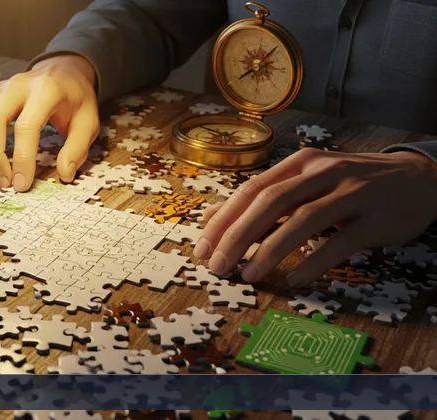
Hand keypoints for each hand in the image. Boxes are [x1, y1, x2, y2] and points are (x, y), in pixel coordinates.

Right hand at [0, 54, 99, 191]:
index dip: (21, 159)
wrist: (62, 72)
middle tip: (4, 184)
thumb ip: (77, 148)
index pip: (26, 126)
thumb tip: (64, 174)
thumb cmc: (75, 99)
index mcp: (45, 91)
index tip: (22, 184)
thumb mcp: (89, 122)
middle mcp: (16, 86)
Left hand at [193, 148, 436, 286]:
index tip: (202, 247)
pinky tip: (295, 280)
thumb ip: (263, 196)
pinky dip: (315, 262)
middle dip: (238, 236)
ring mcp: (351, 193)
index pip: (252, 190)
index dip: (224, 219)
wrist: (418, 178)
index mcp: (300, 164)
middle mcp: (323, 173)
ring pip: (302, 220)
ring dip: (270, 250)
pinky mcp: (376, 218)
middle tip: (218, 265)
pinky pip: (341, 242)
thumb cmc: (351, 183)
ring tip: (248, 275)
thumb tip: (212, 216)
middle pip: (271, 203)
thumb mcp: (307, 180)